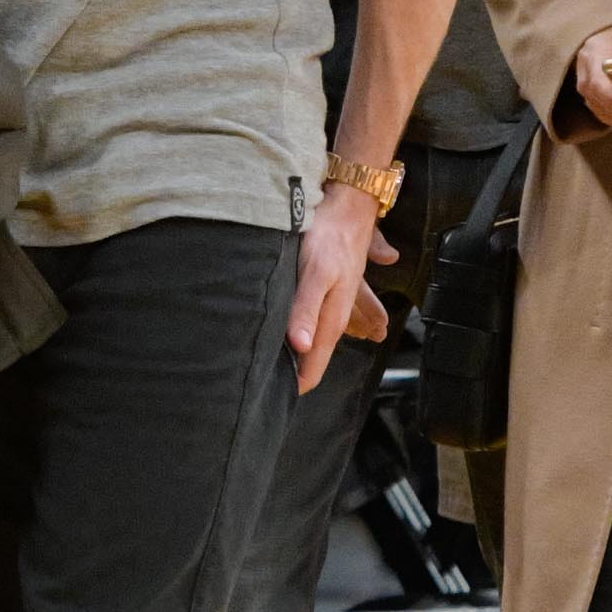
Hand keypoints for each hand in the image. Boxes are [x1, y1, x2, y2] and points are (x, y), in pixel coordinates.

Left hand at [289, 184, 385, 391]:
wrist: (347, 207)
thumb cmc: (329, 238)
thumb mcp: (316, 274)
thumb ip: (306, 311)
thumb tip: (301, 349)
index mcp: (332, 320)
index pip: (312, 368)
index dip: (294, 387)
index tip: (269, 404)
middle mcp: (332, 318)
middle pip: (314, 359)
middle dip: (296, 379)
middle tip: (263, 397)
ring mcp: (329, 306)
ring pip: (315, 344)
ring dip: (300, 361)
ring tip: (273, 377)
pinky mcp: (322, 293)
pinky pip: (313, 327)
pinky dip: (302, 340)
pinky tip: (289, 344)